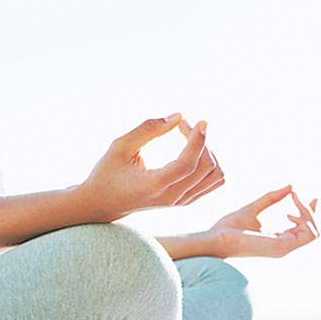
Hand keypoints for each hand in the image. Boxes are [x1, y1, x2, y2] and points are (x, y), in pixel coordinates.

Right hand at [75, 113, 223, 221]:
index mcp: (154, 185)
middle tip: (183, 125)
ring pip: (215, 176)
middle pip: (206, 168)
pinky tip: (193, 151)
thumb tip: (179, 116)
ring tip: (189, 139)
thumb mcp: (121, 146)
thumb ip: (148, 129)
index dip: (198, 141)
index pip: (187, 164)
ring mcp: (181, 201)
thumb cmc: (109, 172)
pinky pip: (213, 182)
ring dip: (209, 152)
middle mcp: (171, 197)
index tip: (202, 121)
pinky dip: (210, 163)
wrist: (105, 203)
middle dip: (201, 141)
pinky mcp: (186, 200)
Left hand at [210, 185, 319, 257]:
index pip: (305, 229)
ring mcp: (284, 247)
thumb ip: (272, 198)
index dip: (312, 212)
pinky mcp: (282, 246)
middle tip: (295, 196)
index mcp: (278, 238)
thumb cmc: (229, 228)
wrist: (216, 239)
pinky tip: (290, 210)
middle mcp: (284, 245)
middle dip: (310, 210)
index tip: (314, 197)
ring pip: (314, 232)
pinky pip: (308, 234)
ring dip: (308, 213)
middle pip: (313, 230)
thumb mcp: (254, 207)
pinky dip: (304, 218)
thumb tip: (290, 186)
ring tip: (294, 200)